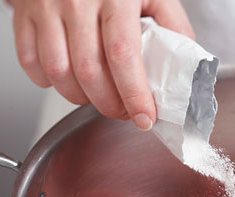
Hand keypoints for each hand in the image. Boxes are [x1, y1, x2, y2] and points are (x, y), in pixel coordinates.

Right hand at [11, 0, 194, 129]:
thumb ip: (171, 25)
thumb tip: (182, 68)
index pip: (123, 56)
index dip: (134, 95)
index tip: (144, 118)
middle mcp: (77, 0)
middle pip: (90, 73)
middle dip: (110, 105)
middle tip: (123, 111)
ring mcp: (47, 8)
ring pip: (59, 73)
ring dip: (81, 98)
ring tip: (97, 97)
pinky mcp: (25, 16)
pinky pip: (31, 64)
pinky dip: (50, 83)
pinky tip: (69, 80)